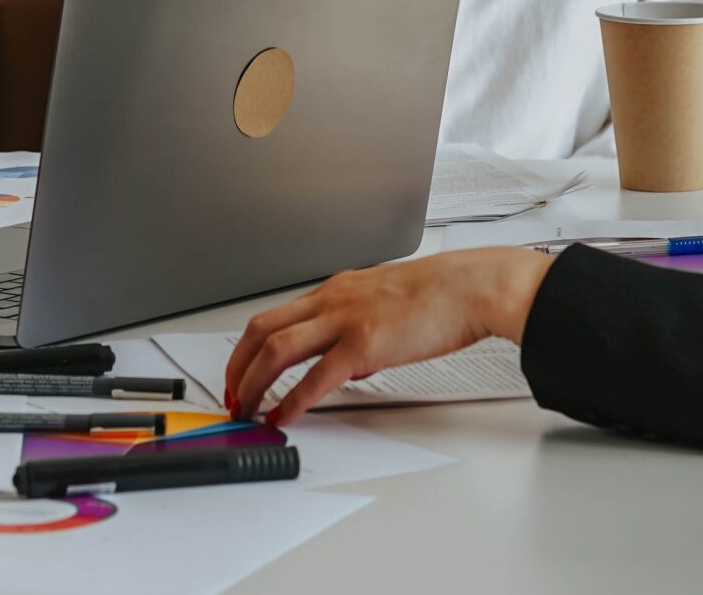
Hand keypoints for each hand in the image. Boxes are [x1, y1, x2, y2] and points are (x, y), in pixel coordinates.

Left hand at [223, 248, 553, 425]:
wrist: (471, 287)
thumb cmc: (439, 295)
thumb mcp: (384, 302)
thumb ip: (356, 328)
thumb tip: (343, 366)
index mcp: (336, 290)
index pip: (275, 316)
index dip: (248, 349)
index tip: (241, 372)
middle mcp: (332, 300)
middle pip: (262, 330)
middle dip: (237, 366)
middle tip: (231, 395)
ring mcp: (346, 320)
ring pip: (277, 349)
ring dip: (253, 383)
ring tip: (246, 408)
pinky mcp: (365, 344)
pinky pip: (316, 376)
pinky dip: (293, 399)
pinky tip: (284, 415)